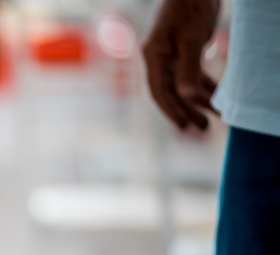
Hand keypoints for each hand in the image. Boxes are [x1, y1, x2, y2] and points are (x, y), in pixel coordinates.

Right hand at [142, 0, 219, 130]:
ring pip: (183, 85)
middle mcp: (159, 59)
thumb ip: (188, 69)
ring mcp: (171, 55)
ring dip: (198, 101)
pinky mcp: (184, 49)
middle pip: (171, 92)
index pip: (159, 91)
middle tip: (202, 129)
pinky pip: (192, 74)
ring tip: (214, 117)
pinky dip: (203, 85)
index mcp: (154, 57)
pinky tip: (214, 97)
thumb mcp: (191, 38)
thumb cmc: (191, 6)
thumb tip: (187, 97)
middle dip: (187, 111)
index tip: (185, 127)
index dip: (172, 111)